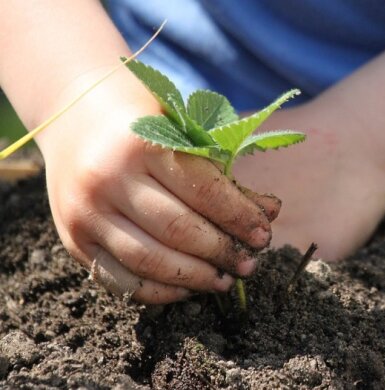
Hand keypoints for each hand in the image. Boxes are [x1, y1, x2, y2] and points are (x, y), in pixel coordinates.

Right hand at [37, 73, 278, 303]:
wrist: (74, 116)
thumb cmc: (144, 121)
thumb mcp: (185, 132)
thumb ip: (223, 174)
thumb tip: (270, 213)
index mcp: (141, 143)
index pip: (202, 190)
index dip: (239, 217)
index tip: (263, 235)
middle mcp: (107, 179)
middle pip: (177, 230)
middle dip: (221, 252)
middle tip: (248, 264)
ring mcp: (85, 212)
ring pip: (149, 260)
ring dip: (196, 277)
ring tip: (224, 280)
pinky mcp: (73, 240)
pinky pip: (121, 281)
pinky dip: (160, 291)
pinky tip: (187, 288)